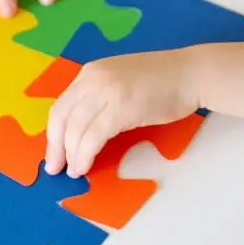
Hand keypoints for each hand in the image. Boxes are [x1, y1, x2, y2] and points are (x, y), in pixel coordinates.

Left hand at [44, 49, 200, 177]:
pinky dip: (85, 154)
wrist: (190, 74)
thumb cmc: (160, 83)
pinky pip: (94, 136)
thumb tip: (79, 131)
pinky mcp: (122, 107)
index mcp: (90, 73)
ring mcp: (107, 91)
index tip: (53, 153)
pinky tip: (85, 165)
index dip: (53, 133)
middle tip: (54, 168)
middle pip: (62, 117)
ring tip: (73, 171)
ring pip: (76, 128)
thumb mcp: (119, 83)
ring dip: (71, 154)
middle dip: (55, 146)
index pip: (61, 105)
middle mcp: (93, 79)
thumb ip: (98, 99)